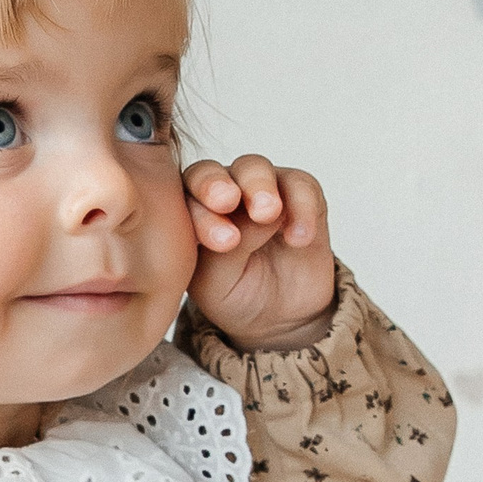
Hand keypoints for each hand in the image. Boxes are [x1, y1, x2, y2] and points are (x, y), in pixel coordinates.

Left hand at [183, 155, 336, 348]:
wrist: (279, 314)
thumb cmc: (235, 295)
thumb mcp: (216, 285)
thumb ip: (221, 252)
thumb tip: (252, 221)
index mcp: (189, 212)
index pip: (182, 199)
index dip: (199, 211)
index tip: (220, 240)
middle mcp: (221, 192)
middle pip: (212, 171)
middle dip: (217, 184)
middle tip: (227, 201)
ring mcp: (259, 188)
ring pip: (254, 167)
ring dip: (258, 186)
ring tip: (267, 213)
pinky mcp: (299, 194)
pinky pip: (300, 186)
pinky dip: (300, 208)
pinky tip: (299, 239)